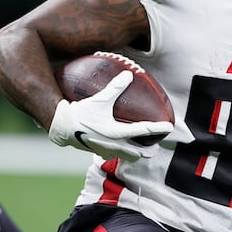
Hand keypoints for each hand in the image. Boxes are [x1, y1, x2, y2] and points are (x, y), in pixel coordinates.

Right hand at [48, 71, 173, 159]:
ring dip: (138, 153)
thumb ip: (115, 87)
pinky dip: (124, 153)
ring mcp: (107, 151)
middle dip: (150, 149)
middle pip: (140, 152)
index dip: (159, 129)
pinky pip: (116, 155)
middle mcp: (115, 145)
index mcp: (117, 132)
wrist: (62, 128)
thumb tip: (128, 74)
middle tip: (158, 143)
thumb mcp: (100, 99)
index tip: (170, 127)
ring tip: (144, 149)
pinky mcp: (100, 153)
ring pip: (129, 157)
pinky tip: (123, 147)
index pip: (144, 131)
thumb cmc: (81, 112)